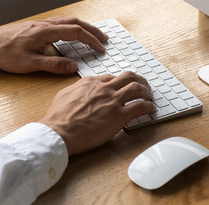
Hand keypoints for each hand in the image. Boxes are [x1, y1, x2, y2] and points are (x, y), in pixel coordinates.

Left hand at [0, 17, 107, 73]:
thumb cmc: (5, 53)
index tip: (101, 48)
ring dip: (83, 27)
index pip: (75, 32)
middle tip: (104, 39)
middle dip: (92, 30)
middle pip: (75, 22)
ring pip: (67, 21)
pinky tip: (71, 34)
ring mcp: (40, 24)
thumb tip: (73, 66)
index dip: (91, 40)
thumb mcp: (29, 64)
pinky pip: (59, 23)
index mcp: (45, 32)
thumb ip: (53, 65)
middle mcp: (45, 25)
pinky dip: (71, 27)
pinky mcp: (36, 27)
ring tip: (92, 35)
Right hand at [39, 71, 155, 155]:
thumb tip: (81, 90)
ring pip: (137, 88)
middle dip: (139, 80)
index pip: (112, 77)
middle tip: (143, 86)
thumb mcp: (64, 94)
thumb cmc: (58, 117)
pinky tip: (150, 109)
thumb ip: (76, 89)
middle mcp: (104, 88)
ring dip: (147, 91)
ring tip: (150, 96)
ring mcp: (112, 100)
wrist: (59, 131)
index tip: (124, 87)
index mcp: (90, 82)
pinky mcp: (119, 116)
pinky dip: (148, 106)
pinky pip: (140, 106)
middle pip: (128, 77)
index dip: (121, 82)